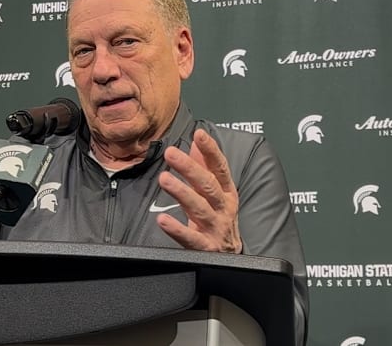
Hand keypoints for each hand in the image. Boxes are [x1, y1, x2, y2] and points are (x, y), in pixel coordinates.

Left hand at [156, 129, 241, 252]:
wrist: (229, 257)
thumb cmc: (219, 218)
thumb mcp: (215, 192)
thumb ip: (205, 168)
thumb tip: (196, 142)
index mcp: (226, 192)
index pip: (220, 168)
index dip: (211, 150)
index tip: (199, 134)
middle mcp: (223, 208)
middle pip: (208, 185)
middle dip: (190, 168)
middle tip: (171, 153)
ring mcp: (216, 228)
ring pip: (199, 208)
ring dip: (181, 192)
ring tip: (164, 179)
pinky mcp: (206, 247)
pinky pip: (191, 238)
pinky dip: (177, 229)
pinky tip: (162, 220)